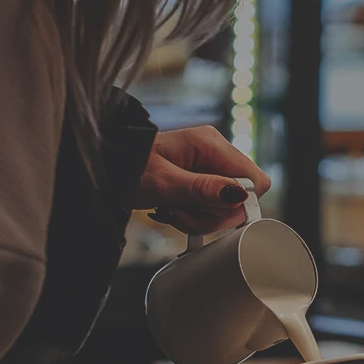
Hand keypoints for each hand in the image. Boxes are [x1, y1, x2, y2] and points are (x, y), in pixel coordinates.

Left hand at [136, 126, 270, 233]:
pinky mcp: (201, 183)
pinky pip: (210, 209)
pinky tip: (173, 210)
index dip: (239, 204)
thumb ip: (203, 189)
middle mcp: (214, 153)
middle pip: (241, 199)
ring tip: (172, 210)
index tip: (210, 210)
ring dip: (198, 218)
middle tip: (181, 212)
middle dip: (212, 215)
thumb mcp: (165, 182)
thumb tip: (238, 194)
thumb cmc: (128, 168)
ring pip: (225, 209)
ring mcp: (208, 168)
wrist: (108, 170)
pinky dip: (193, 217)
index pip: (255, 180)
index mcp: (211, 144)